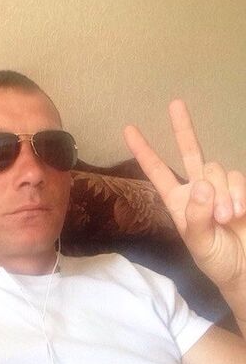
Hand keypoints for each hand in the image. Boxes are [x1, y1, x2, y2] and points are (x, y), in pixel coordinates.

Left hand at [124, 99, 245, 293]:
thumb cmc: (217, 260)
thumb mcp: (199, 244)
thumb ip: (196, 216)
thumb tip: (201, 185)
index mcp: (178, 200)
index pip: (157, 171)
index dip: (144, 151)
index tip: (129, 129)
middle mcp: (198, 188)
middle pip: (190, 151)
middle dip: (183, 127)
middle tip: (175, 103)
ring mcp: (220, 187)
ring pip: (215, 169)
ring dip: (221, 193)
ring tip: (225, 218)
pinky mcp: (241, 189)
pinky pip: (238, 178)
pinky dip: (238, 193)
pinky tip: (239, 211)